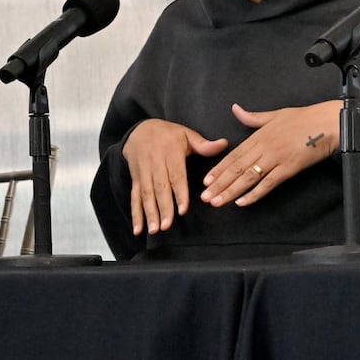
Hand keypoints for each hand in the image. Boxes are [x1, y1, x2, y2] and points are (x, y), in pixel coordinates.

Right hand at [120, 119, 227, 235]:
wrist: (139, 130)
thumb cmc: (168, 134)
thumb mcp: (186, 134)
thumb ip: (204, 145)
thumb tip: (224, 144)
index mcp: (170, 152)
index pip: (176, 175)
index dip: (179, 193)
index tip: (183, 209)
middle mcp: (155, 163)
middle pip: (159, 188)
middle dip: (163, 208)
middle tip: (166, 226)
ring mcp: (143, 172)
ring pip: (146, 194)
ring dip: (149, 213)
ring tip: (154, 230)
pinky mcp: (136, 179)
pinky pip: (135, 197)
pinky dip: (135, 214)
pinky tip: (138, 229)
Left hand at [200, 101, 342, 207]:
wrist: (328, 123)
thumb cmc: (305, 118)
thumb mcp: (276, 114)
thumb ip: (253, 117)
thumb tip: (236, 109)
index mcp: (260, 134)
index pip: (234, 154)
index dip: (219, 168)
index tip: (206, 180)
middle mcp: (264, 147)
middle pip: (237, 168)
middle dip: (220, 184)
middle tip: (205, 197)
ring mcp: (276, 158)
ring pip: (248, 178)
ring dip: (231, 191)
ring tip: (218, 202)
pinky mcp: (289, 168)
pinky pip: (268, 184)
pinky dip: (254, 194)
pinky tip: (242, 202)